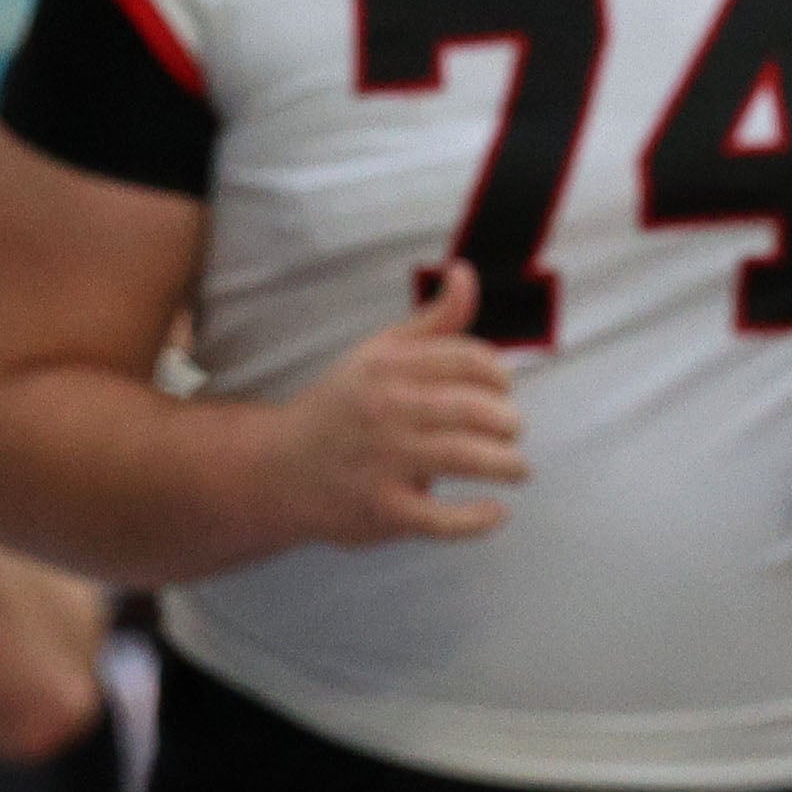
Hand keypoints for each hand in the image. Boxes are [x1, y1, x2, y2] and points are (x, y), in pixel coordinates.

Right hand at [258, 266, 526, 545]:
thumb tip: (466, 272)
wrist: (275, 470)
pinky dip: (477, 519)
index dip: (500, 376)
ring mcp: (382, 461)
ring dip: (507, 464)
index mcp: (388, 367)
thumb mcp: (379, 354)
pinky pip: (441, 518)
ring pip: (467, 457)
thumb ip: (433, 321)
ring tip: (516, 468)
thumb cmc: (343, 408)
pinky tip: (496, 512)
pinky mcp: (381, 509)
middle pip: (476, 409)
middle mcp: (385, 410)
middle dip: (509, 422)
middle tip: (512, 431)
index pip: (470, 360)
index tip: (503, 391)